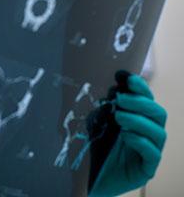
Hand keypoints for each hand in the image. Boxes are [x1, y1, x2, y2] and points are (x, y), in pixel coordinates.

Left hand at [90, 73, 166, 196]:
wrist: (94, 175)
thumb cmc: (100, 145)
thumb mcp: (100, 120)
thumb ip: (108, 104)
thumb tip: (117, 83)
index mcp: (141, 119)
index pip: (147, 99)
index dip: (140, 87)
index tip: (126, 77)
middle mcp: (150, 133)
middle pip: (158, 113)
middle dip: (140, 102)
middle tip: (121, 98)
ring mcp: (152, 151)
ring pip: (158, 133)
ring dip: (139, 121)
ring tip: (119, 116)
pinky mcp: (148, 168)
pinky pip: (153, 154)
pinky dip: (140, 142)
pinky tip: (126, 136)